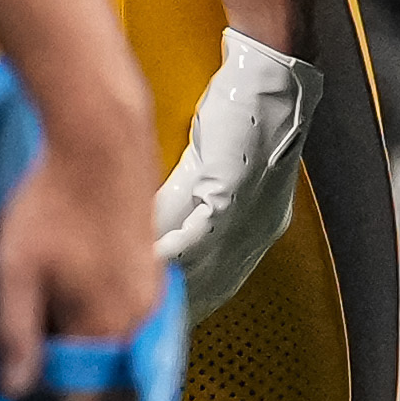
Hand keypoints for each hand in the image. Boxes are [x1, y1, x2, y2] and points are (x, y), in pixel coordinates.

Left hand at [0, 86, 162, 400]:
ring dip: (92, 368)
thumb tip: (12, 390)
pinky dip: (106, 340)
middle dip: (77, 395)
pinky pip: (132, 334)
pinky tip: (76, 316)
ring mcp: (153, 303)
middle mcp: (141, 323)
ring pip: (125, 363)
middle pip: (114, 392)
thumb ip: (14, 334)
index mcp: (107, 328)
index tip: (18, 390)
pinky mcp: (154, 281)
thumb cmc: (54, 204)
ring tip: (53, 346)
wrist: (100, 145)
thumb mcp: (14, 270)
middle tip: (37, 380)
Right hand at [155, 28, 321, 325]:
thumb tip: (152, 228)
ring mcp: (251, 215)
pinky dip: (169, 254)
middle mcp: (260, 230)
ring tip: (131, 298)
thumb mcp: (216, 167)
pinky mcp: (235, 194)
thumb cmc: (242, 112)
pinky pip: (198, 238)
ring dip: (166, 284)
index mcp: (260, 227)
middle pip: (213, 285)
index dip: (191, 301)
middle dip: (177, 307)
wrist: (268, 75)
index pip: (222, 280)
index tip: (162, 319)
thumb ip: (189, 200)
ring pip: (204, 268)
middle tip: (141, 324)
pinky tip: (145, 264)